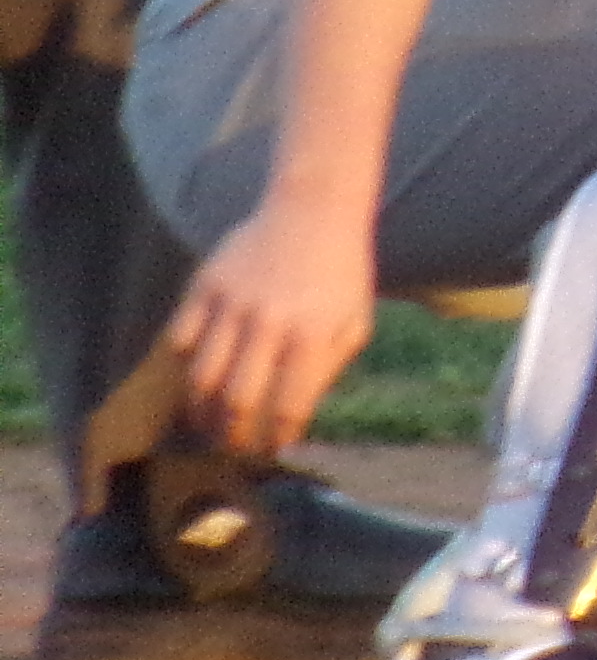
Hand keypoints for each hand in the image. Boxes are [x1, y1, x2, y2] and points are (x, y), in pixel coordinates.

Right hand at [168, 199, 377, 459]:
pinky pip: (180, 339)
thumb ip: (328, 370)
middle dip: (232, 433)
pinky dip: (185, 363)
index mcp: (314, 335)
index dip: (278, 436)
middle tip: (230, 444)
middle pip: (237, 399)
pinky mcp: (206, 286)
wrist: (315, 212)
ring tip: (205, 420)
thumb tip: (295, 417)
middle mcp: (270, 323)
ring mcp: (233, 304)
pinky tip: (197, 373)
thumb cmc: (340, 274)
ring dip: (200, 408)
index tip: (274, 447)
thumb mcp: (354, 322)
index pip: (290, 405)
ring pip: (201, 375)